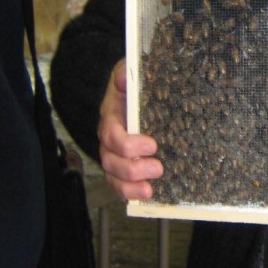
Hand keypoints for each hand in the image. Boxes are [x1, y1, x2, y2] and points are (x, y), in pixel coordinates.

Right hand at [98, 59, 162, 200]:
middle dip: (131, 169)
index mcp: (111, 114)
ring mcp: (115, 153)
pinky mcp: (125, 165)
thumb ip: (126, 73)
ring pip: (113, 176)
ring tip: (150, 191)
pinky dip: (130, 193)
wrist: (143, 89)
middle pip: (110, 159)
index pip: (110, 133)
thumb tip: (121, 78)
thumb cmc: (137, 82)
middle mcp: (109, 137)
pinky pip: (120, 184)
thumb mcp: (131, 71)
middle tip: (157, 168)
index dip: (127, 144)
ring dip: (129, 187)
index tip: (152, 146)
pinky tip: (146, 196)